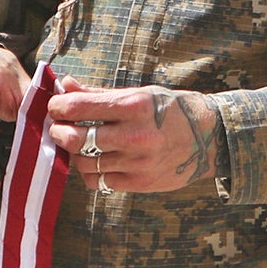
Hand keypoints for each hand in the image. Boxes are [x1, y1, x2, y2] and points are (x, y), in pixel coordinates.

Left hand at [46, 80, 223, 194]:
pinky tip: (95, 163)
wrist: (211, 137)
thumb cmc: (171, 110)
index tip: (55, 107)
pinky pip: (100, 182)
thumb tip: (65, 85)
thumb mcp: (140, 94)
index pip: (80, 107)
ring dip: (74, 154)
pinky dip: (90, 173)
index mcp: (134, 105)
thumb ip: (100, 93)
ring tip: (78, 145)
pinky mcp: (140, 183)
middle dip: (60, 132)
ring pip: (85, 164)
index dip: (59, 107)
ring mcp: (138, 162)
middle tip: (59, 128)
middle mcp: (135, 135)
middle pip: (78, 139)